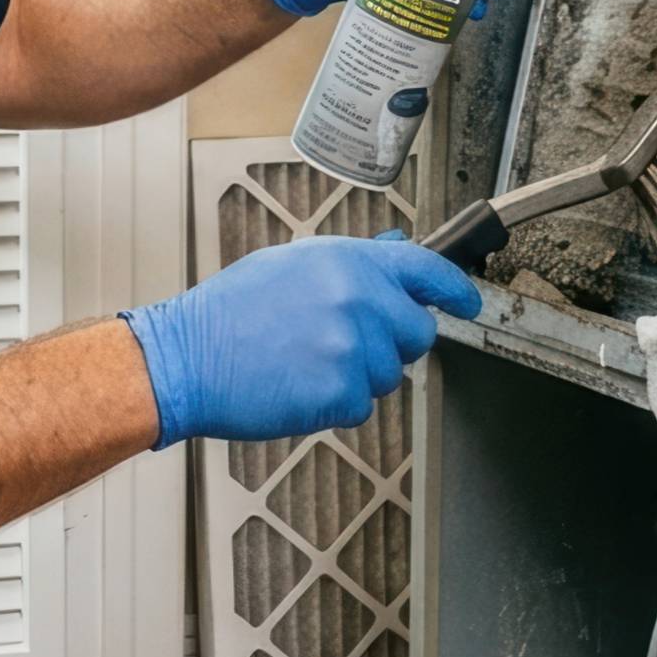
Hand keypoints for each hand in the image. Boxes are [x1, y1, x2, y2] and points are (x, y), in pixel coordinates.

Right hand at [119, 235, 484, 447]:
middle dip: (391, 344)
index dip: (454, 289)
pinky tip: (297, 387)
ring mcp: (353, 348)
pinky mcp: (342, 392)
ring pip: (390, 375)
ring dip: (359, 377)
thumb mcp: (292, 264)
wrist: (189, 358)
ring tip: (305, 363)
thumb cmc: (231, 312)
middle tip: (342, 344)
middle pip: (417, 333)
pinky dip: (334, 405)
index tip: (467, 302)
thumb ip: (352, 261)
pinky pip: (361, 406)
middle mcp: (359, 299)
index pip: (425, 269)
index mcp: (349, 261)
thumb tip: (397, 250)